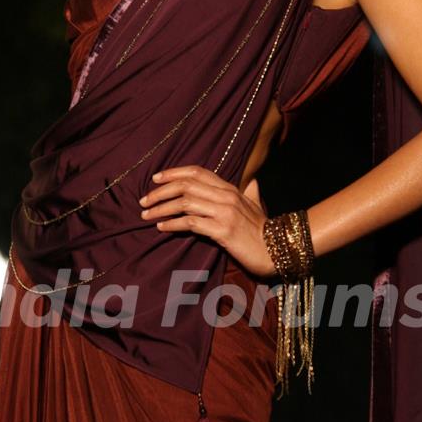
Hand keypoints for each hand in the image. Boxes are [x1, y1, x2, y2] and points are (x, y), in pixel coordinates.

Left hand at [139, 166, 276, 278]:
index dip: (174, 173)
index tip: (156, 178)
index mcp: (231, 188)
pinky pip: (191, 223)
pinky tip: (161, 228)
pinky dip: (173, 224)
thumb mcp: (258, 206)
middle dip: (161, 192)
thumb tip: (252, 182)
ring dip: (161, 209)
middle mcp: (227, 196)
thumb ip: (251, 192)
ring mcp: (225, 212)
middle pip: (186, 186)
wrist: (278, 250)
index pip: (197, 172)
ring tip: (147, 216)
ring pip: (185, 203)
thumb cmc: (264, 230)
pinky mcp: (223, 230)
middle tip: (144, 201)